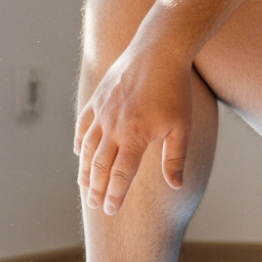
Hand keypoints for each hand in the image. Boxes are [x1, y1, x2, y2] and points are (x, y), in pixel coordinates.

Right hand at [73, 35, 194, 214]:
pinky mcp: (97, 100)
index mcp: (134, 137)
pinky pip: (83, 126)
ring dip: (85, 170)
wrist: (158, 51)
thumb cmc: (175, 90)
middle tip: (95, 205)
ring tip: (85, 186)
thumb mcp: (181, 126)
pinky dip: (80, 142)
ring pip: (88, 149)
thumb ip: (175, 158)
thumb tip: (176, 186)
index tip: (109, 210)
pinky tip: (80, 154)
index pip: (120, 175)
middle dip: (96, 189)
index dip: (114, 195)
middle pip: (100, 166)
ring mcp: (102, 113)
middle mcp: (113, 127)